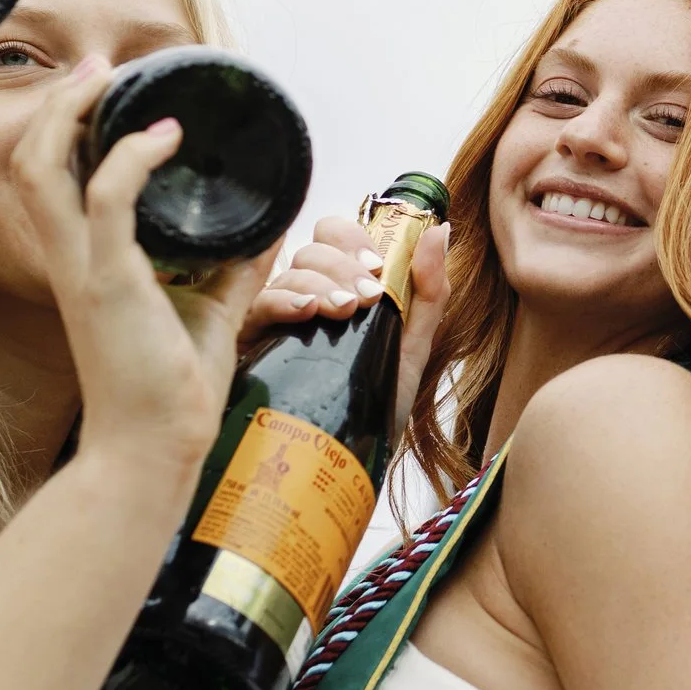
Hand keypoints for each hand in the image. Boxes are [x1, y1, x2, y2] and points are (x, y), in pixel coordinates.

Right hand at [11, 57, 273, 496]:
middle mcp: (70, 261)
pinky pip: (106, 202)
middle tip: (97, 68)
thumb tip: (268, 226)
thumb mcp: (208, 307)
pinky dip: (132, 159)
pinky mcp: (109, 285)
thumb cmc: (172, 388)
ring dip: (74, 117)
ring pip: (46, 172)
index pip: (51, 181)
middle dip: (59, 106)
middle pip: (32, 162)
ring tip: (112, 79)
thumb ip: (229, 264)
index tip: (104, 89)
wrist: (156, 447)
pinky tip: (165, 137)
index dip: (68, 128)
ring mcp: (84, 271)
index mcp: (84, 264)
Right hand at [243, 214, 452, 442]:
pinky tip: (306, 312)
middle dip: (342, 265)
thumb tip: (441, 230)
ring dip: (320, 283)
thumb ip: (430, 289)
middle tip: (367, 297)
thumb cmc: (377, 402)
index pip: (332, 235)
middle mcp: (303, 295)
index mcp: (339, 286)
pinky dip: (284, 301)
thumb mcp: (413, 346)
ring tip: (345, 311)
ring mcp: (274, 319)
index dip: (352, 238)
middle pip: (310, 250)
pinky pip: (256, 307)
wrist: (350, 459)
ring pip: (286, 275)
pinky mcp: (249, 345)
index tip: (376, 265)